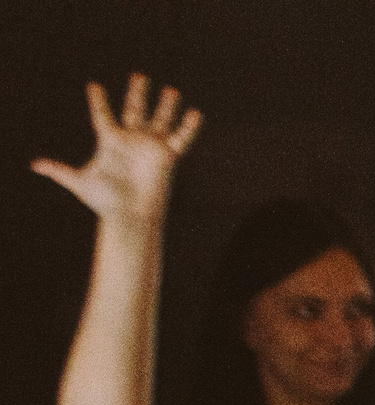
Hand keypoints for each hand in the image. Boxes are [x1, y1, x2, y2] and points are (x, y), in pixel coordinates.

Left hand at [31, 76, 201, 224]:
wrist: (130, 215)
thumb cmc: (105, 201)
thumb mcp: (80, 182)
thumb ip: (60, 170)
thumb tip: (35, 165)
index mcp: (110, 141)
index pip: (103, 116)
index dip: (98, 102)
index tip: (94, 86)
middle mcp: (132, 140)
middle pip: (135, 110)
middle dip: (137, 93)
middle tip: (139, 76)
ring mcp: (150, 147)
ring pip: (160, 120)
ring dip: (166, 105)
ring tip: (171, 90)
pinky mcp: (167, 156)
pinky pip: (181, 138)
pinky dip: (189, 127)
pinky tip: (195, 113)